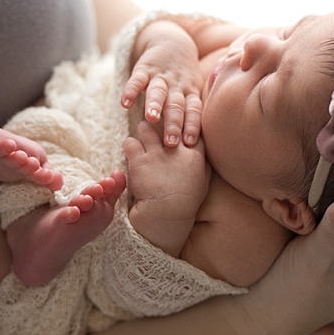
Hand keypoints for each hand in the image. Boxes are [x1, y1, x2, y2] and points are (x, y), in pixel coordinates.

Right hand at [121, 20, 202, 146]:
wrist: (172, 42)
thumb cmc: (182, 78)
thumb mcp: (192, 91)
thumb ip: (191, 113)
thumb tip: (194, 146)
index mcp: (190, 93)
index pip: (193, 110)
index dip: (192, 125)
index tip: (189, 143)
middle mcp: (177, 86)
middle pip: (176, 105)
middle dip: (174, 123)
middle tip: (171, 142)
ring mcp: (160, 77)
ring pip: (158, 92)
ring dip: (155, 104)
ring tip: (151, 118)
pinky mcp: (144, 69)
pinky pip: (136, 80)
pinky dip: (130, 91)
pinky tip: (124, 103)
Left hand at [122, 121, 208, 252]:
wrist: (166, 214)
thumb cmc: (186, 203)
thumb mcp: (203, 184)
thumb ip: (204, 166)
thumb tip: (205, 156)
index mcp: (195, 155)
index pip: (192, 128)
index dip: (185, 124)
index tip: (179, 126)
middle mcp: (176, 150)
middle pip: (169, 123)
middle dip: (163, 120)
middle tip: (158, 119)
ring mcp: (157, 153)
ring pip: (147, 128)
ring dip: (143, 128)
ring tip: (142, 130)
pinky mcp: (139, 160)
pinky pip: (130, 142)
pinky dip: (128, 144)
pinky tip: (129, 149)